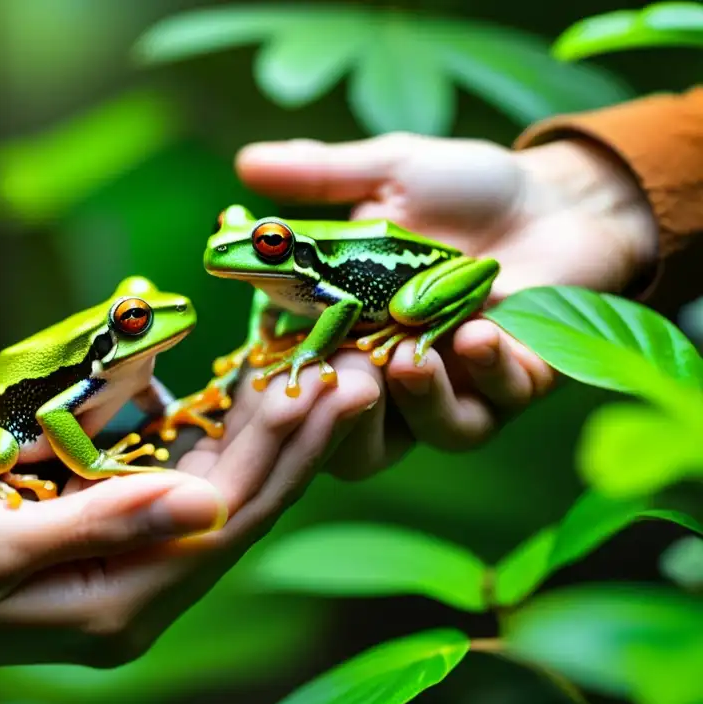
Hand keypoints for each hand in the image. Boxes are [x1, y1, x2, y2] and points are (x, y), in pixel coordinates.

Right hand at [0, 349, 384, 703]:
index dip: (281, 453)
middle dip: (296, 440)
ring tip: (310, 370)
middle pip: (239, 509)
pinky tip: (235, 400)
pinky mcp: (100, 546)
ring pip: (215, 497)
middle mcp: (140, 593)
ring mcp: (124, 572)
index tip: (323, 382)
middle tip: (347, 366)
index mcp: (123, 604)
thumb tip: (206, 501)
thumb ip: (101, 522)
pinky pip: (174, 492)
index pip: (228, 523)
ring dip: (261, 436)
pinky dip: (207, 445)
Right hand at [235, 133, 658, 456]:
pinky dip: (483, 374)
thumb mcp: (391, 174)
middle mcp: (400, 370)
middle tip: (343, 377)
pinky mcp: (518, 382)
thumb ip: (323, 176)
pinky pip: (497, 404)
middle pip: (354, 438)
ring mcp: (460, 383)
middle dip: (342, 420)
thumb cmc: (471, 188)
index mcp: (357, 328)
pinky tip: (475, 335)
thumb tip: (245, 162)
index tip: (268, 362)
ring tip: (411, 358)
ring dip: (419, 401)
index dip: (282, 382)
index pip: (304, 371)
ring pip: (428, 432)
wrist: (561, 193)